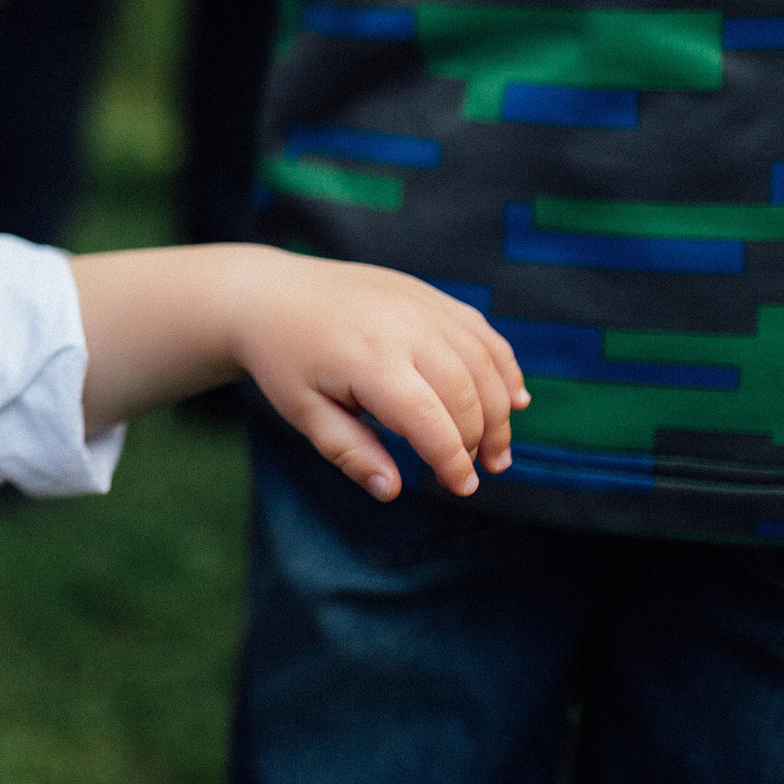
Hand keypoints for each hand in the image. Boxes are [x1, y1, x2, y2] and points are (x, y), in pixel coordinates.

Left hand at [228, 250, 525, 500]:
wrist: (270, 294)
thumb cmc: (284, 359)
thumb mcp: (304, 411)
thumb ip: (351, 451)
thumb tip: (392, 490)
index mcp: (368, 359)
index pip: (429, 419)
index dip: (452, 458)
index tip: (463, 487)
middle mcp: (403, 325)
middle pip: (466, 392)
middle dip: (481, 438)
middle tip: (481, 471)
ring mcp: (421, 305)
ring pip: (484, 362)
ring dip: (501, 408)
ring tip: (497, 449)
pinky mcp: (429, 295)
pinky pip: (482, 333)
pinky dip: (504, 367)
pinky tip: (513, 399)